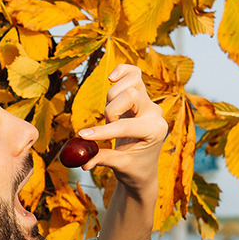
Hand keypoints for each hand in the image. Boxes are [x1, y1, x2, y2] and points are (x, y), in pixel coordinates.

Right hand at [77, 64, 167, 201]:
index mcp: (155, 131)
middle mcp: (155, 113)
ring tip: (112, 114)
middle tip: (108, 124)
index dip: (103, 131)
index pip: (126, 126)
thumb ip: (102, 159)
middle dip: (111, 110)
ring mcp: (149, 102)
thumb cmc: (134, 168)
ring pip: (132, 81)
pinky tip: (112, 77)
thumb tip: (83, 161)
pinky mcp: (141, 95)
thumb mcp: (120, 166)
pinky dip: (122, 72)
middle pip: (131, 94)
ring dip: (113, 96)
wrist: (143, 167)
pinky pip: (134, 73)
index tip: (83, 136)